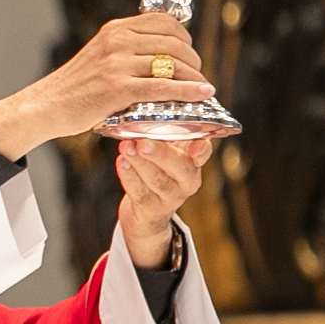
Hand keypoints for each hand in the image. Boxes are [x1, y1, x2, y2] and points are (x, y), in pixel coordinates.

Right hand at [0, 14, 213, 160]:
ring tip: (202, 87)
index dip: (184, 36)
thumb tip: (158, 56)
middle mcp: (118, 41)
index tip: (189, 51)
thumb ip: (125, 50)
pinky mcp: (118, 88)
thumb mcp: (99, 56)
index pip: (163, 21)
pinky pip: (164, 87)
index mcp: (115, 29)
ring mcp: (118, 63)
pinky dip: (188, 90)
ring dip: (194, 76)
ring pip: (172, 64)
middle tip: (197, 74)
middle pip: (173, 42)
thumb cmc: (73, 88)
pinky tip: (202, 94)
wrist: (47, 106)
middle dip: (193, 59)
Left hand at [116, 137, 212, 268]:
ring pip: (157, 180)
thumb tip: (151, 112)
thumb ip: (167, 135)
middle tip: (142, 142)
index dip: (201, 149)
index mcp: (194, 163)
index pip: (203, 153)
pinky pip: (139, 192)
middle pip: (179, 167)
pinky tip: (121, 162)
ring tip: (126, 147)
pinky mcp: (151, 209)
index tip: (194, 147)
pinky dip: (129, 176)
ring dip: (139, 162)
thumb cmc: (158, 172)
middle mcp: (187, 181)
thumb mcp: (168, 152)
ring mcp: (171, 198)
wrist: (147, 211)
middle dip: (160, 153)